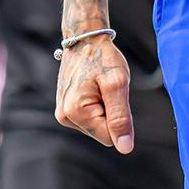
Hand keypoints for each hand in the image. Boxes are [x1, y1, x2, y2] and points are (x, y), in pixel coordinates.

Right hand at [55, 35, 133, 152]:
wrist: (86, 39)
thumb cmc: (103, 58)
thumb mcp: (117, 84)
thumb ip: (120, 118)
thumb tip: (125, 148)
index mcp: (75, 112)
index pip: (109, 137)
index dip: (119, 119)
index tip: (113, 95)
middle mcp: (65, 117)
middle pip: (102, 133)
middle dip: (110, 113)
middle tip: (106, 89)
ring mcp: (63, 114)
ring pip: (98, 126)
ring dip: (104, 108)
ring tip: (99, 87)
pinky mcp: (66, 109)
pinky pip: (91, 118)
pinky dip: (98, 105)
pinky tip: (93, 88)